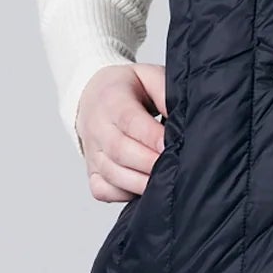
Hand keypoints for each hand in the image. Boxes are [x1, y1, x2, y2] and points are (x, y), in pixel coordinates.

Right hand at [75, 62, 167, 203]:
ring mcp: (91, 152)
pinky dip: (123, 195)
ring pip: (112, 174)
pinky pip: (103, 191)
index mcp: (112, 99)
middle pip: (120, 151)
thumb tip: (181, 120)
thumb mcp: (150, 77)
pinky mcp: (91, 171)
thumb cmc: (128, 88)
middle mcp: (97, 127)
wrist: (92, 94)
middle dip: (150, 163)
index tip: (172, 145)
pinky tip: (144, 187)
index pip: (129, 121)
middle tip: (176, 167)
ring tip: (166, 181)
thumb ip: (166, 93)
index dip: (151, 137)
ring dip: (141, 182)